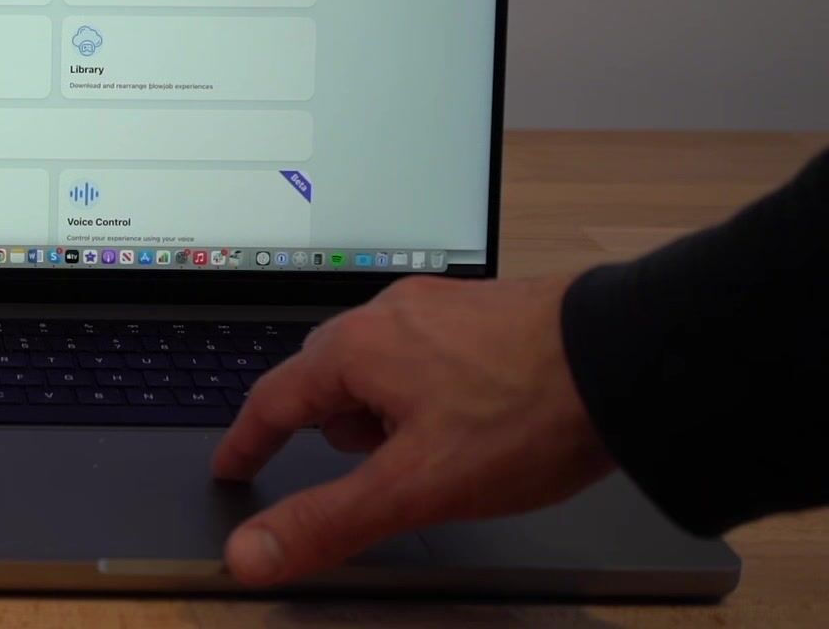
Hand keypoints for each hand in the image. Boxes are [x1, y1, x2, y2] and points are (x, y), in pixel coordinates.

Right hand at [211, 272, 614, 585]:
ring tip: (423, 452)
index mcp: (356, 348)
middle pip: (325, 375)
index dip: (248, 441)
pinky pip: (427, 353)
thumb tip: (248, 554)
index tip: (232, 465)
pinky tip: (466, 420)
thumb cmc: (525, 415)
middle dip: (325, 426)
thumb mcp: (416, 487)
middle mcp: (390, 314)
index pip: (273, 397)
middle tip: (347, 469)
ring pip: (379, 363)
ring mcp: (441, 307)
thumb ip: (328, 521)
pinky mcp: (485, 312)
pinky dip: (423, 391)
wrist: (629, 360)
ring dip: (380, 409)